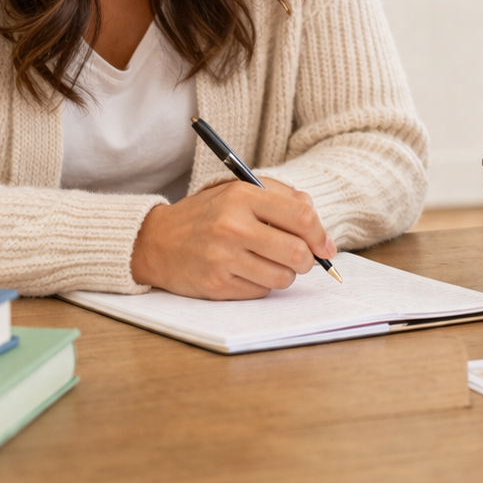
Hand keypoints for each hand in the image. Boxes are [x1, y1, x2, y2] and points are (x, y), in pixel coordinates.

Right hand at [130, 179, 336, 298]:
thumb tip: (316, 222)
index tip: (326, 246)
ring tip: (271, 263)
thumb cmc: (207, 214)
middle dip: (308, 260)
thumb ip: (281, 196)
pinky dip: (263, 285)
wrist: (156, 241)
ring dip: (286, 274)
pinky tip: (249, 272)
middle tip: (304, 259)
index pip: (301, 217)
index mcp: (243, 196)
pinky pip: (261, 292)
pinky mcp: (217, 285)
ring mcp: (223, 258)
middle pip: (297, 252)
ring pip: (282, 277)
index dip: (321, 235)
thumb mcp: (239, 191)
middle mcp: (233, 226)